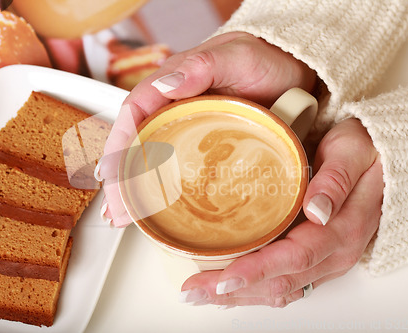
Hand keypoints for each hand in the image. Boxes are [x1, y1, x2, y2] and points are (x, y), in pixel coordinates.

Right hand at [99, 31, 316, 226]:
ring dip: (134, 188)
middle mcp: (172, 106)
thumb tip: (166, 84)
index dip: (120, 141)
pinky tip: (153, 208)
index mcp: (172, 82)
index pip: (134, 111)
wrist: (291, 73)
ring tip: (125, 217)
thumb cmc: (266, 60)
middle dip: (121, 176)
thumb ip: (203, 66)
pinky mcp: (200, 145)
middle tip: (117, 209)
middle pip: (135, 140)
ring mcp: (186, 127)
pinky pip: (174, 166)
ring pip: (150, 157)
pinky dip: (160, 188)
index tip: (115, 171)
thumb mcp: (237, 57)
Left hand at [179, 119, 383, 306]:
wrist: (383, 161)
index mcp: (341, 230)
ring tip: (200, 294)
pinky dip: (255, 290)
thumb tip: (318, 210)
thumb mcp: (352, 151)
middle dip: (232, 291)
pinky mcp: (318, 258)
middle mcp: (334, 253)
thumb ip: (335, 179)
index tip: (222, 280)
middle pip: (279, 283)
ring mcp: (326, 260)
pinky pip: (286, 283)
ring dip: (239, 295)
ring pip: (280, 289)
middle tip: (193, 291)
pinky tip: (230, 288)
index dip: (254, 271)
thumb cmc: (365, 151)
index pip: (293, 257)